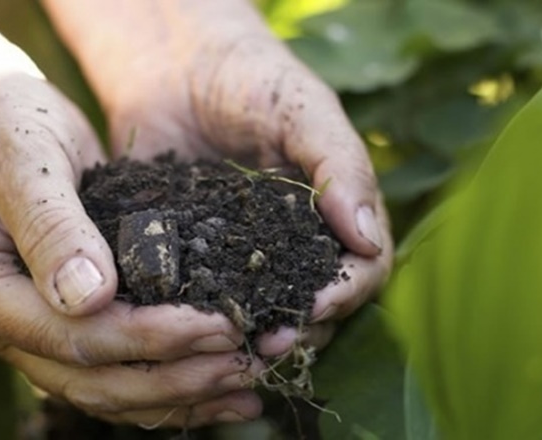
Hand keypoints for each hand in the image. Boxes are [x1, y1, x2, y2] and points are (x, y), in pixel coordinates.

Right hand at [0, 33, 263, 426]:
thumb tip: (89, 299)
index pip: (70, 336)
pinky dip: (170, 385)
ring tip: (249, 386)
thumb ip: (51, 226)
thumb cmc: (2, 120)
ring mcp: (29, 332)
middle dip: (177, 377)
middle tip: (248, 361)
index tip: (218, 324)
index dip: (148, 338)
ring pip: (109, 389)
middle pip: (93, 380)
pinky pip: (117, 370)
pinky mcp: (64, 323)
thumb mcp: (25, 157)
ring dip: (181, 393)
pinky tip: (222, 388)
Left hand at [44, 0, 393, 355]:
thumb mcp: (303, 111)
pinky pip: (206, 298)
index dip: (346, 294)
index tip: (315, 305)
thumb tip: (367, 240)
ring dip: (253, 337)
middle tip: (266, 344)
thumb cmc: (252, 77)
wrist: (175, 65)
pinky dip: (201, 319)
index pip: (363, 270)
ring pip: (264, 314)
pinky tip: (184, 330)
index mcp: (336, 215)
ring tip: (229, 349)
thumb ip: (340, 167)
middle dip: (299, 329)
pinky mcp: (196, 259)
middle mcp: (297, 245)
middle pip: (317, 306)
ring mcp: (246, 257)